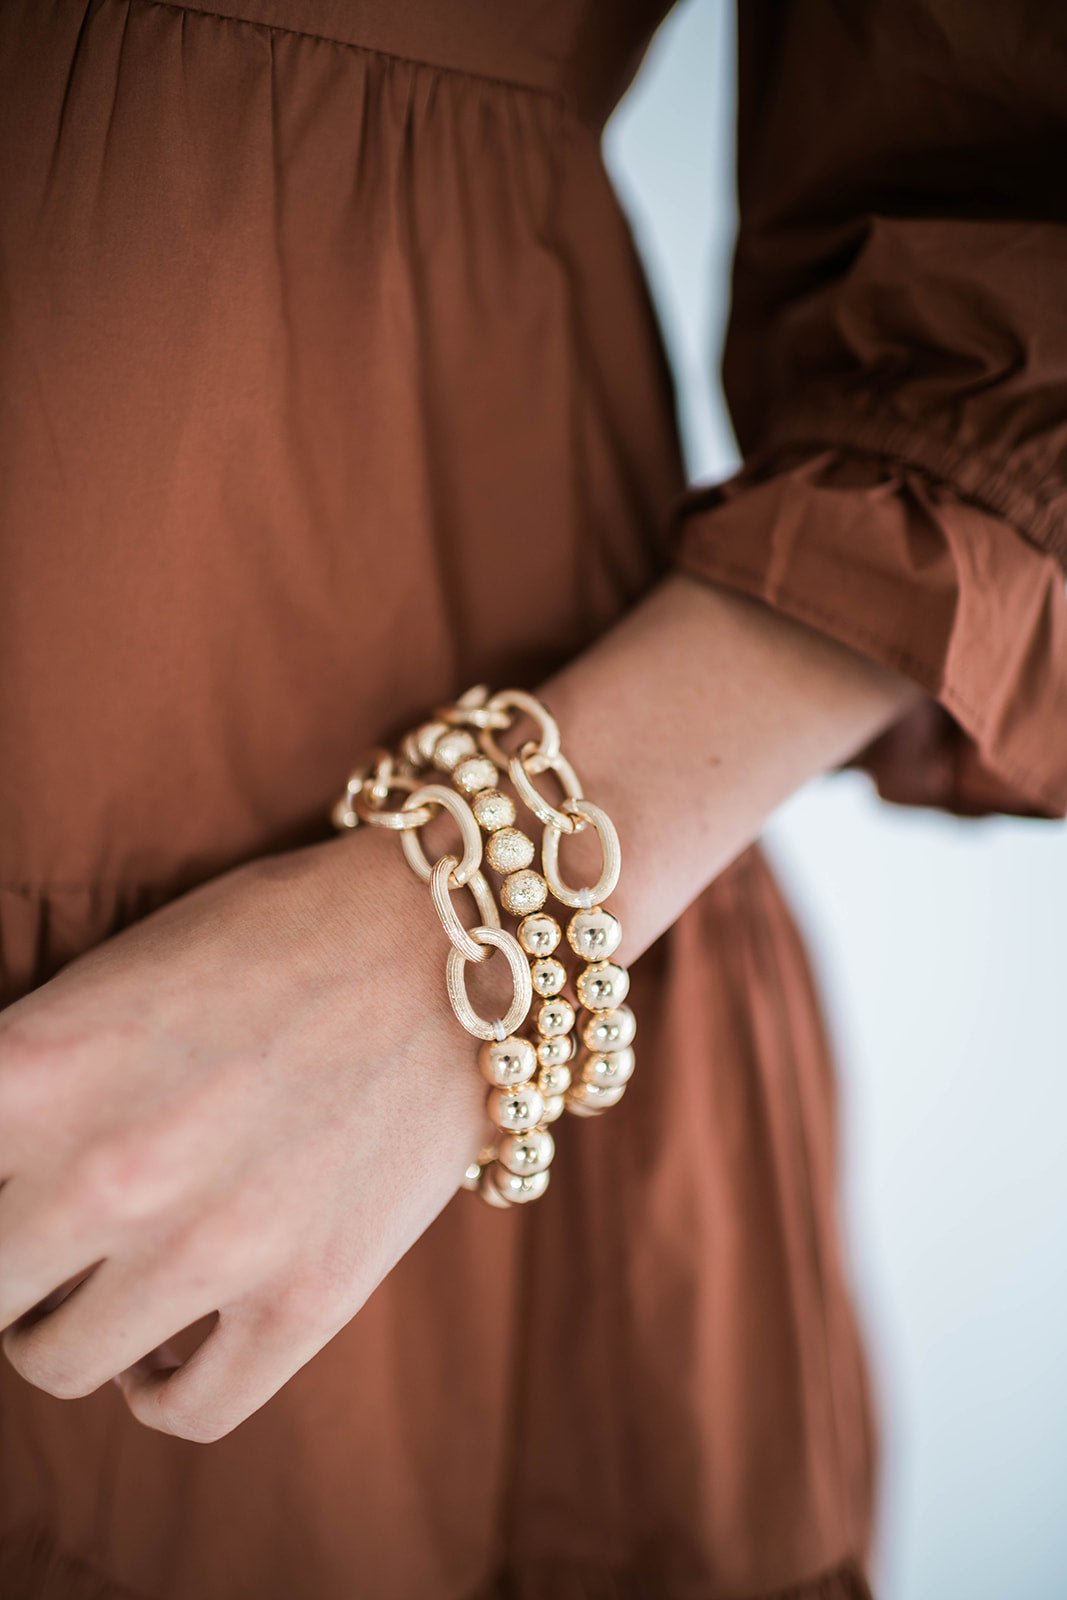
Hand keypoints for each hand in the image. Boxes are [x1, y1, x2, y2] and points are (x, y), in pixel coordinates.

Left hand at [0, 827, 489, 1440]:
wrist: (452, 938)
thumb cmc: (277, 935)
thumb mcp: (114, 977)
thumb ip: (26, 1084)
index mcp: (35, 1069)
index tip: (13, 1184)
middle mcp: (105, 1170)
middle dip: (13, 1258)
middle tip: (49, 1231)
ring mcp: (209, 1246)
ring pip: (59, 1362)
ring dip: (70, 1326)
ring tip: (109, 1283)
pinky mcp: (305, 1300)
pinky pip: (185, 1410)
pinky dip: (160, 1389)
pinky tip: (169, 1343)